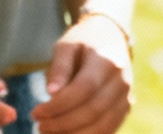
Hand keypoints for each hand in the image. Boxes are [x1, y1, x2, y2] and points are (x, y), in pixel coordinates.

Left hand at [29, 16, 131, 133]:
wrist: (111, 39)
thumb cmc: (84, 42)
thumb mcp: (67, 46)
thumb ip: (60, 68)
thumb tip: (51, 93)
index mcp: (107, 61)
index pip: (83, 89)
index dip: (58, 105)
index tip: (36, 112)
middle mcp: (121, 81)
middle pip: (92, 111)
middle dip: (62, 123)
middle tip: (40, 125)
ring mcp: (126, 97)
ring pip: (101, 126)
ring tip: (49, 132)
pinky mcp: (125, 109)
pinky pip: (107, 130)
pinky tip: (66, 133)